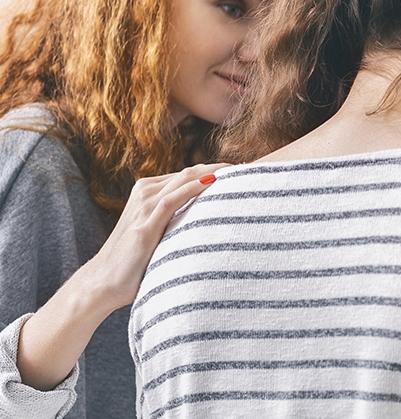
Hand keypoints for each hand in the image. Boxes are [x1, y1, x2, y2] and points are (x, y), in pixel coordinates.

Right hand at [17, 163, 224, 390]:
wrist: (102, 283)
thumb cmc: (132, 262)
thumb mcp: (157, 233)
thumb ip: (176, 221)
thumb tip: (209, 220)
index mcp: (147, 192)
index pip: (188, 175)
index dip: (214, 171)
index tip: (241, 172)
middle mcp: (144, 193)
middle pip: (189, 173)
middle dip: (219, 168)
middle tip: (247, 168)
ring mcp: (143, 207)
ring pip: (183, 180)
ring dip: (212, 173)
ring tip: (239, 172)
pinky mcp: (144, 225)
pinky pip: (173, 199)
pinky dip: (195, 189)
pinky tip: (214, 184)